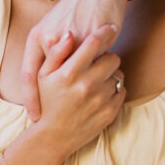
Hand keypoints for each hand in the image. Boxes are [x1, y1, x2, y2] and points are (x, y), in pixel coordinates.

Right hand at [10, 23, 124, 164]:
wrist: (53, 137)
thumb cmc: (47, 101)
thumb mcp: (42, 76)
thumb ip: (56, 53)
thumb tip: (70, 33)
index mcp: (68, 73)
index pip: (93, 44)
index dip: (103, 32)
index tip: (109, 27)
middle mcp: (86, 85)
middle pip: (112, 57)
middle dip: (107, 57)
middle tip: (98, 62)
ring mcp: (100, 99)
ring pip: (118, 74)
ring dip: (111, 74)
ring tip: (97, 80)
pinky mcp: (110, 112)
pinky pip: (122, 90)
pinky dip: (115, 89)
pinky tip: (101, 93)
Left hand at [20, 0, 131, 119]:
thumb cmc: (77, 10)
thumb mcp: (54, 27)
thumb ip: (50, 51)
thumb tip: (46, 78)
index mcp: (37, 37)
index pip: (29, 74)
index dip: (30, 98)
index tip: (34, 117)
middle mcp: (50, 39)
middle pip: (48, 79)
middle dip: (51, 102)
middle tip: (52, 121)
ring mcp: (72, 39)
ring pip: (73, 74)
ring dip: (76, 91)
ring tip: (77, 109)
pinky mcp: (93, 38)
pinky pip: (92, 65)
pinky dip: (93, 78)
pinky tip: (96, 88)